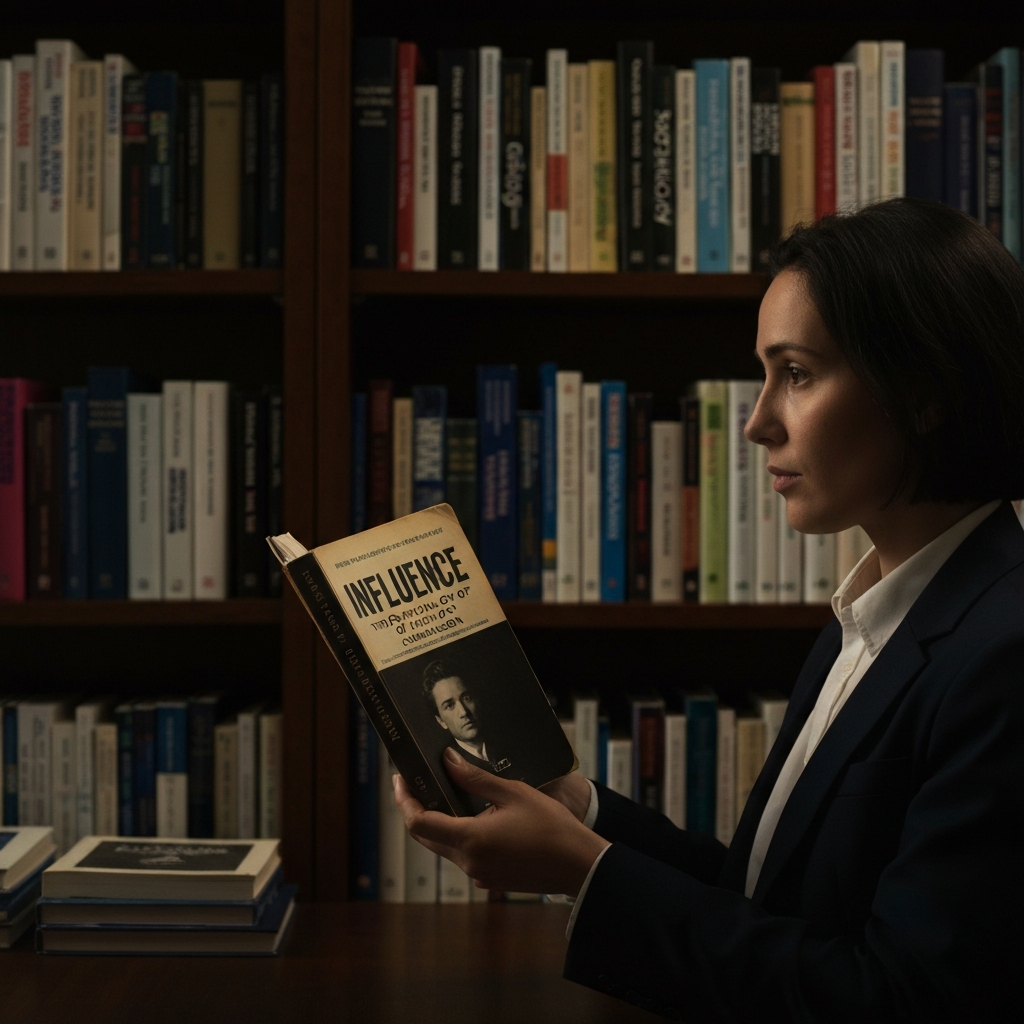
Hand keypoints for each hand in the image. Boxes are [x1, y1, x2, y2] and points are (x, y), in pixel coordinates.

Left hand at [394, 748, 609, 896]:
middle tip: (415, 781)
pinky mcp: (491, 879)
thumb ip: (475, 778)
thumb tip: (446, 760)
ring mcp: (479, 874)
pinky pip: (464, 855)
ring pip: (444, 846)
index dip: (404, 800)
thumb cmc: (551, 826)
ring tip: (444, 791)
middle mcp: (468, 862)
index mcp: (470, 839)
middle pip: (426, 837)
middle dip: (416, 808)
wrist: (580, 865)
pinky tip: (471, 815)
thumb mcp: (513, 793)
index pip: (419, 822)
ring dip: (438, 822)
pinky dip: (458, 834)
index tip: (400, 778)